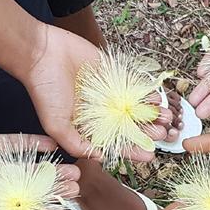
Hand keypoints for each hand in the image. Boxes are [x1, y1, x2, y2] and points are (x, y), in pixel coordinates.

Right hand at [23, 25, 168, 161]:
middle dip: (147, 133)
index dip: (133, 152)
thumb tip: (99, 157)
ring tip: (166, 117)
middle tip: (162, 134)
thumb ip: (75, 143)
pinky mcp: (113, 76)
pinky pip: (134, 87)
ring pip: (136, 109)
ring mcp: (109, 95)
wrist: (43, 52)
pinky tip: (156, 99)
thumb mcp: (56, 124)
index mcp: (88, 128)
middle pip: (130, 128)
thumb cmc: (44, 89)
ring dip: (152, 114)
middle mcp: (101, 114)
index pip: (115, 144)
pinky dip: (146, 93)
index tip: (149, 156)